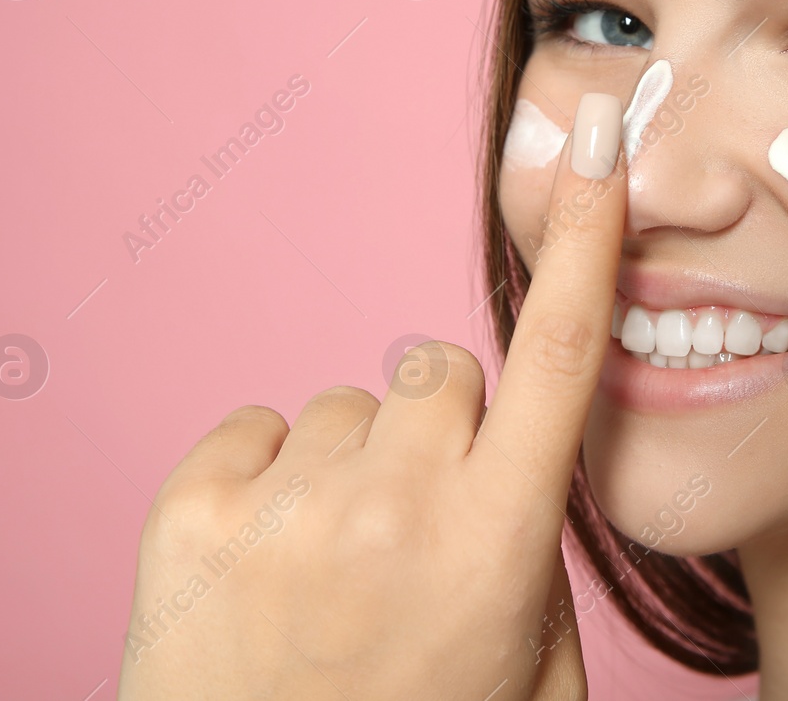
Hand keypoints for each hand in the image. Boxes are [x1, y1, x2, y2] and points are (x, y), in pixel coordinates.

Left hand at [117, 92, 627, 699]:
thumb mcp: (529, 676)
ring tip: (330, 572)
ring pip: (346, 405)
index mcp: (499, 540)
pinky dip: (267, 480)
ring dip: (351, 466)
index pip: (561, 354)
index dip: (587, 237)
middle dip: (439, 427)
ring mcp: (288, 504)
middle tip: (413, 527)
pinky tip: (266, 565)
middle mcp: (398, 502)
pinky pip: (255, 431)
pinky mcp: (192, 512)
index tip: (595, 140)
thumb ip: (532, 557)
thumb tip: (505, 471)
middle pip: (439, 370)